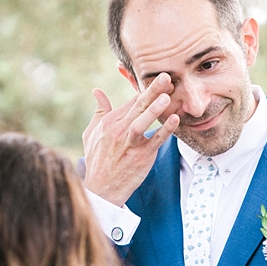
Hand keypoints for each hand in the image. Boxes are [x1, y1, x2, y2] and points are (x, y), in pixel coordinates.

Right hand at [82, 73, 179, 206]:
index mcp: (109, 122)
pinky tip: (174, 120)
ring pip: (142, 122)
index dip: (146, 89)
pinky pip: (155, 141)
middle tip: (166, 76)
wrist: (101, 189)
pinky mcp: (140, 157)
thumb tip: (97, 91)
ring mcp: (130, 144)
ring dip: (154, 109)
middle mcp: (118, 131)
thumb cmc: (97, 161)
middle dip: (152, 90)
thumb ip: (99, 111)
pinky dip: (165, 131)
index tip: (159, 77)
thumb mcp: (92, 134)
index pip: (131, 101)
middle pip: (137, 106)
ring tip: (167, 95)